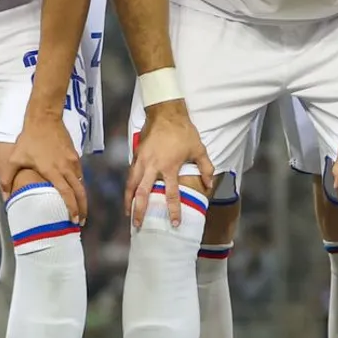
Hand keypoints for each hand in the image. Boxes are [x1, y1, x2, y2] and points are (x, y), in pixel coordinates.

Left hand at [0, 105, 87, 222]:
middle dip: (82, 208)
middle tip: (80, 222)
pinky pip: (80, 174)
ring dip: (82, 198)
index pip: (67, 194)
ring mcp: (72, 160)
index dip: (72, 208)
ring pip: (81, 183)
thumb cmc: (28, 139)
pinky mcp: (75, 155)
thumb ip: (8, 180)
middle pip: (80, 192)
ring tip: (79, 210)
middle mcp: (66, 167)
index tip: (74, 220)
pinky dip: (79, 185)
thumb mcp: (14, 159)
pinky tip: (75, 190)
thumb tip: (6, 198)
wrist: (44, 118)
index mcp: (53, 171)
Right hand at [124, 99, 214, 228]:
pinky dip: (128, 187)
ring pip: (131, 185)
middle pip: (143, 193)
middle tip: (138, 225)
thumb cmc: (183, 131)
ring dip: (129, 201)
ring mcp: (142, 161)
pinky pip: (130, 175)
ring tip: (128, 214)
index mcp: (169, 166)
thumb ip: (206, 168)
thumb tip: (209, 184)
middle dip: (140, 211)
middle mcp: (153, 166)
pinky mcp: (136, 156)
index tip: (174, 223)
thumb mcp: (199, 149)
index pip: (172, 194)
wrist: (165, 112)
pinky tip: (129, 195)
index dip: (173, 210)